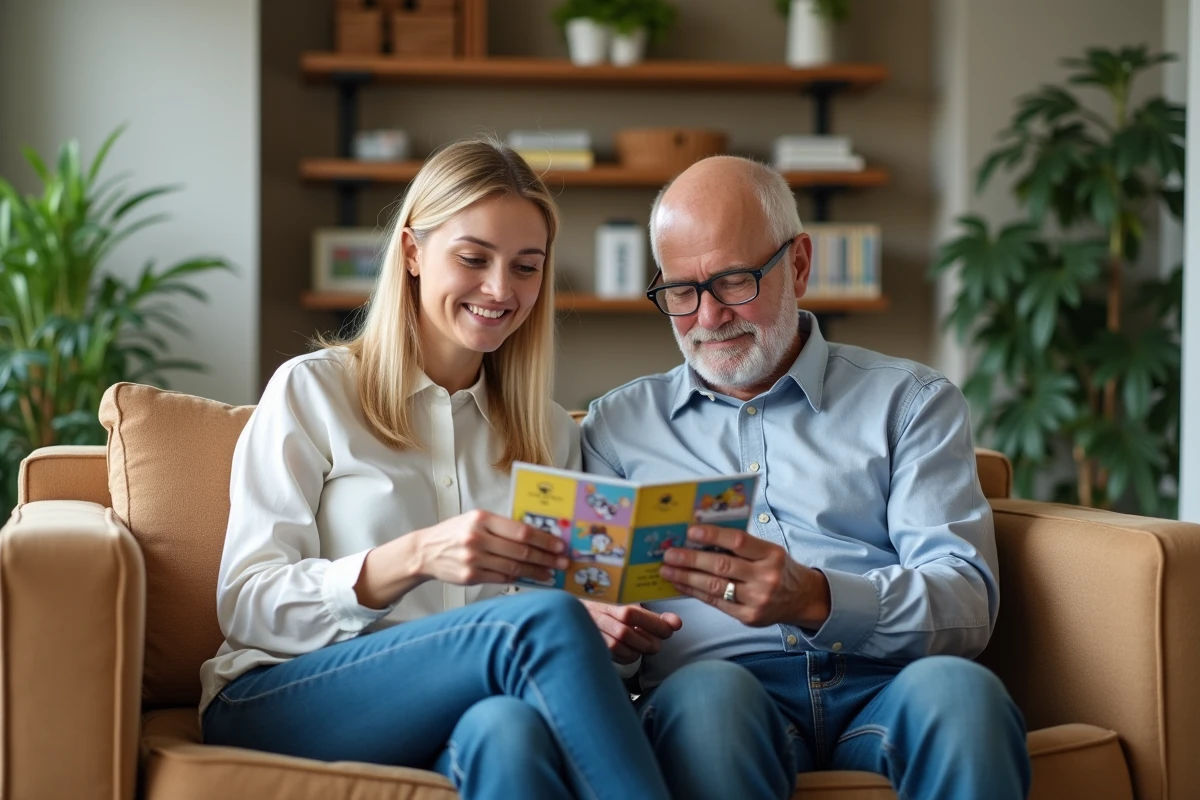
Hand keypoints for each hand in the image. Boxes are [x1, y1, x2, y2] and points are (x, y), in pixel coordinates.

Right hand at [413, 509, 568, 585]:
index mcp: (482, 519)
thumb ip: (501, 526)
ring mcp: (473, 559)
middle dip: (546, 558)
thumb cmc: (455, 533)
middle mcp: (477, 539)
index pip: (521, 530)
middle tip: (562, 562)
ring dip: (536, 572)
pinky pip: (502, 579)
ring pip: (513, 568)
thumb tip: (536, 536)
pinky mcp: (470, 576)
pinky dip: (519, 579)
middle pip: (520, 551)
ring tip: (551, 573)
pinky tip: (531, 579)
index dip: (544, 540)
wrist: (425, 551)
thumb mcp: (476, 520)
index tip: (559, 545)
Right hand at [581, 600, 682, 664]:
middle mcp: (598, 614)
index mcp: (610, 599)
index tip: (671, 627)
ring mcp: (592, 630)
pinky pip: (611, 655)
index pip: (632, 613)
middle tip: (656, 643)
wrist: (579, 612)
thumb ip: (654, 617)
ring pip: (618, 646)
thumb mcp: (632, 606)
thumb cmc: (612, 609)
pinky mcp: (590, 643)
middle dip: (647, 640)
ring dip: (637, 650)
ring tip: (644, 647)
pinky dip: (627, 656)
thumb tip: (677, 623)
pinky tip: (631, 652)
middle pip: (625, 632)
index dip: (655, 623)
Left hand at [658, 524, 830, 628]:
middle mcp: (766, 577)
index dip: (713, 535)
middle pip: (722, 566)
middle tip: (669, 554)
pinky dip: (695, 593)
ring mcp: (757, 600)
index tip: (690, 531)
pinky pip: (716, 603)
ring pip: (715, 587)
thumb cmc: (778, 568)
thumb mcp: (768, 551)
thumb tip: (701, 535)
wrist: (801, 598)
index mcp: (771, 554)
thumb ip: (741, 545)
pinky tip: (681, 585)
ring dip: (687, 578)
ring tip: (667, 570)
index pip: (739, 541)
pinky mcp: (749, 618)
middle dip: (691, 559)